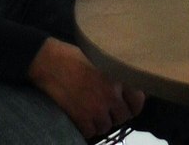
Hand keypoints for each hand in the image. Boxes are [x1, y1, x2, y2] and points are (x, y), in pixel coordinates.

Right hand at [27, 38, 145, 138]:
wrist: (50, 62)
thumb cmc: (76, 57)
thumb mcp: (103, 60)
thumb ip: (118, 75)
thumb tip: (131, 89)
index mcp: (119, 78)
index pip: (138, 101)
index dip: (133, 106)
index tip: (127, 107)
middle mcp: (111, 95)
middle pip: (123, 117)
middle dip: (115, 115)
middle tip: (107, 109)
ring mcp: (97, 108)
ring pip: (106, 127)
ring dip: (100, 122)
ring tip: (92, 113)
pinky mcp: (81, 118)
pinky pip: (90, 132)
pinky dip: (86, 128)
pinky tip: (81, 117)